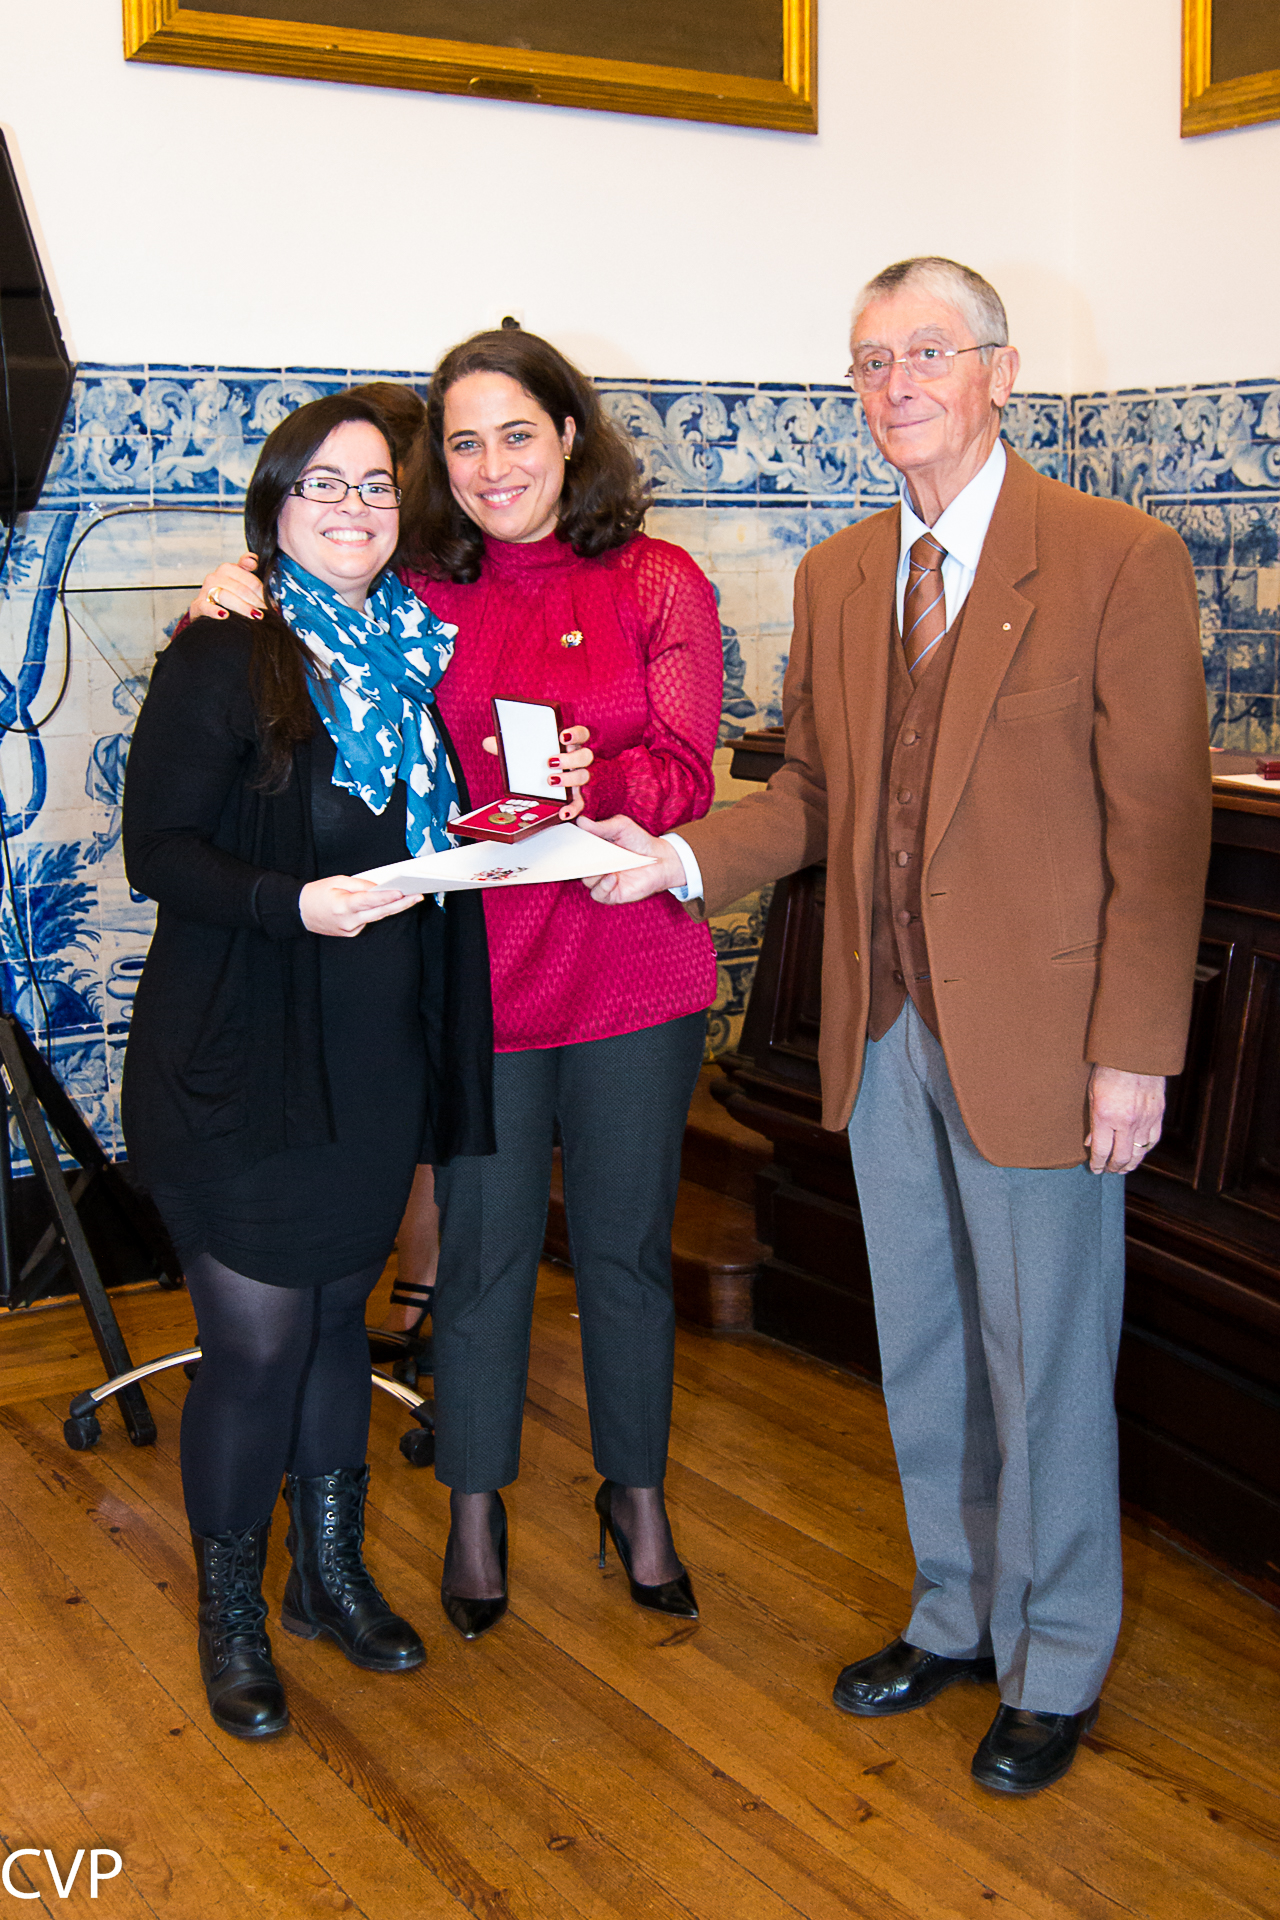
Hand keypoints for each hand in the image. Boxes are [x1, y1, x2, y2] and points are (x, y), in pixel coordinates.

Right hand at [193, 554, 265, 622]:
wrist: (207, 611)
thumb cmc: (228, 596)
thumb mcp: (240, 581)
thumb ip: (247, 568)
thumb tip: (253, 559)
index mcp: (228, 569)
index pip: (250, 579)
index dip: (262, 591)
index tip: (271, 601)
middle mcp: (216, 577)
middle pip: (240, 588)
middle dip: (256, 601)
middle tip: (267, 612)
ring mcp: (206, 591)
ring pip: (227, 596)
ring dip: (243, 607)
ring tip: (255, 616)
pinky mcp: (198, 605)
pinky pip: (205, 606)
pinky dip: (214, 611)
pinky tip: (224, 615)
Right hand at [299, 875, 421, 937]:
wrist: (300, 912)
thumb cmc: (317, 894)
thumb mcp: (336, 881)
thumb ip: (360, 884)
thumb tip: (379, 887)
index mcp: (342, 906)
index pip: (368, 901)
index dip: (386, 897)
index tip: (401, 892)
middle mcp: (348, 922)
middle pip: (379, 912)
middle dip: (401, 904)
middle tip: (418, 896)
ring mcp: (350, 930)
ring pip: (376, 917)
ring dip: (393, 907)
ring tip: (411, 897)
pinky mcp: (352, 933)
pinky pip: (368, 920)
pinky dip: (377, 911)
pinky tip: (388, 903)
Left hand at [481, 723, 593, 820]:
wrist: (536, 783)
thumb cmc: (534, 762)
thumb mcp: (522, 753)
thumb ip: (508, 746)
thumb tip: (488, 742)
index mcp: (568, 745)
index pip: (581, 734)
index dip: (576, 734)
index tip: (562, 736)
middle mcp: (577, 761)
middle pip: (585, 755)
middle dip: (570, 758)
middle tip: (551, 761)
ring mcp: (578, 778)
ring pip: (583, 776)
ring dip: (569, 778)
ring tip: (550, 780)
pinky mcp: (575, 797)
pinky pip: (580, 803)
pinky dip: (573, 808)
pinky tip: (563, 812)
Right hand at [578, 815, 684, 902]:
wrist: (660, 859)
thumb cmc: (639, 841)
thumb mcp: (621, 827)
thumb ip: (602, 826)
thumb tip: (581, 821)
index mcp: (593, 851)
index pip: (574, 852)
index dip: (570, 848)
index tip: (568, 841)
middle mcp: (595, 866)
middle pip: (577, 867)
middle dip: (578, 862)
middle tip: (582, 854)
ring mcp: (603, 881)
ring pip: (587, 880)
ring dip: (593, 873)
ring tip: (604, 865)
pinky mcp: (612, 894)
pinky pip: (599, 894)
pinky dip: (603, 886)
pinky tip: (612, 877)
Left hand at [1085, 1066, 1164, 1172]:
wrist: (1135, 1053)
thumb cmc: (1108, 1070)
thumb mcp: (1091, 1095)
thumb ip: (1092, 1122)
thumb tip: (1091, 1143)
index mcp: (1106, 1117)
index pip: (1101, 1151)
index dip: (1097, 1164)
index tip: (1094, 1169)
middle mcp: (1126, 1122)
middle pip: (1121, 1157)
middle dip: (1113, 1168)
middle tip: (1108, 1171)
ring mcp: (1145, 1119)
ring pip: (1140, 1152)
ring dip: (1131, 1163)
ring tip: (1123, 1167)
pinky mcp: (1158, 1114)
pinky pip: (1153, 1139)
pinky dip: (1145, 1149)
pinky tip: (1139, 1151)